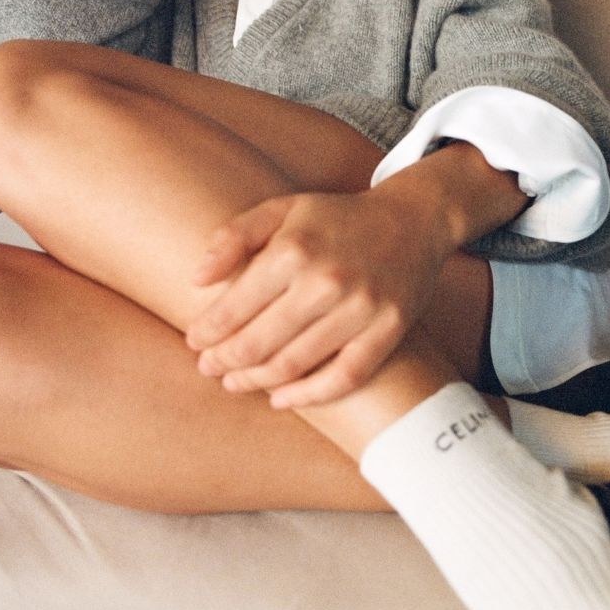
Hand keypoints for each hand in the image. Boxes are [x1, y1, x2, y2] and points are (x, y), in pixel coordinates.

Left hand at [184, 189, 454, 407]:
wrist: (414, 219)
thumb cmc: (337, 219)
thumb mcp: (283, 210)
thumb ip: (234, 237)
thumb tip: (196, 279)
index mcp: (294, 248)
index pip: (236, 305)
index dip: (209, 331)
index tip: (195, 341)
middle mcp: (327, 280)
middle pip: (260, 341)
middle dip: (226, 360)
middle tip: (208, 368)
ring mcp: (361, 308)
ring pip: (295, 363)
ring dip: (257, 381)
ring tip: (235, 383)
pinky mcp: (389, 329)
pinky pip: (344, 376)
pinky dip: (309, 396)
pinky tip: (281, 400)